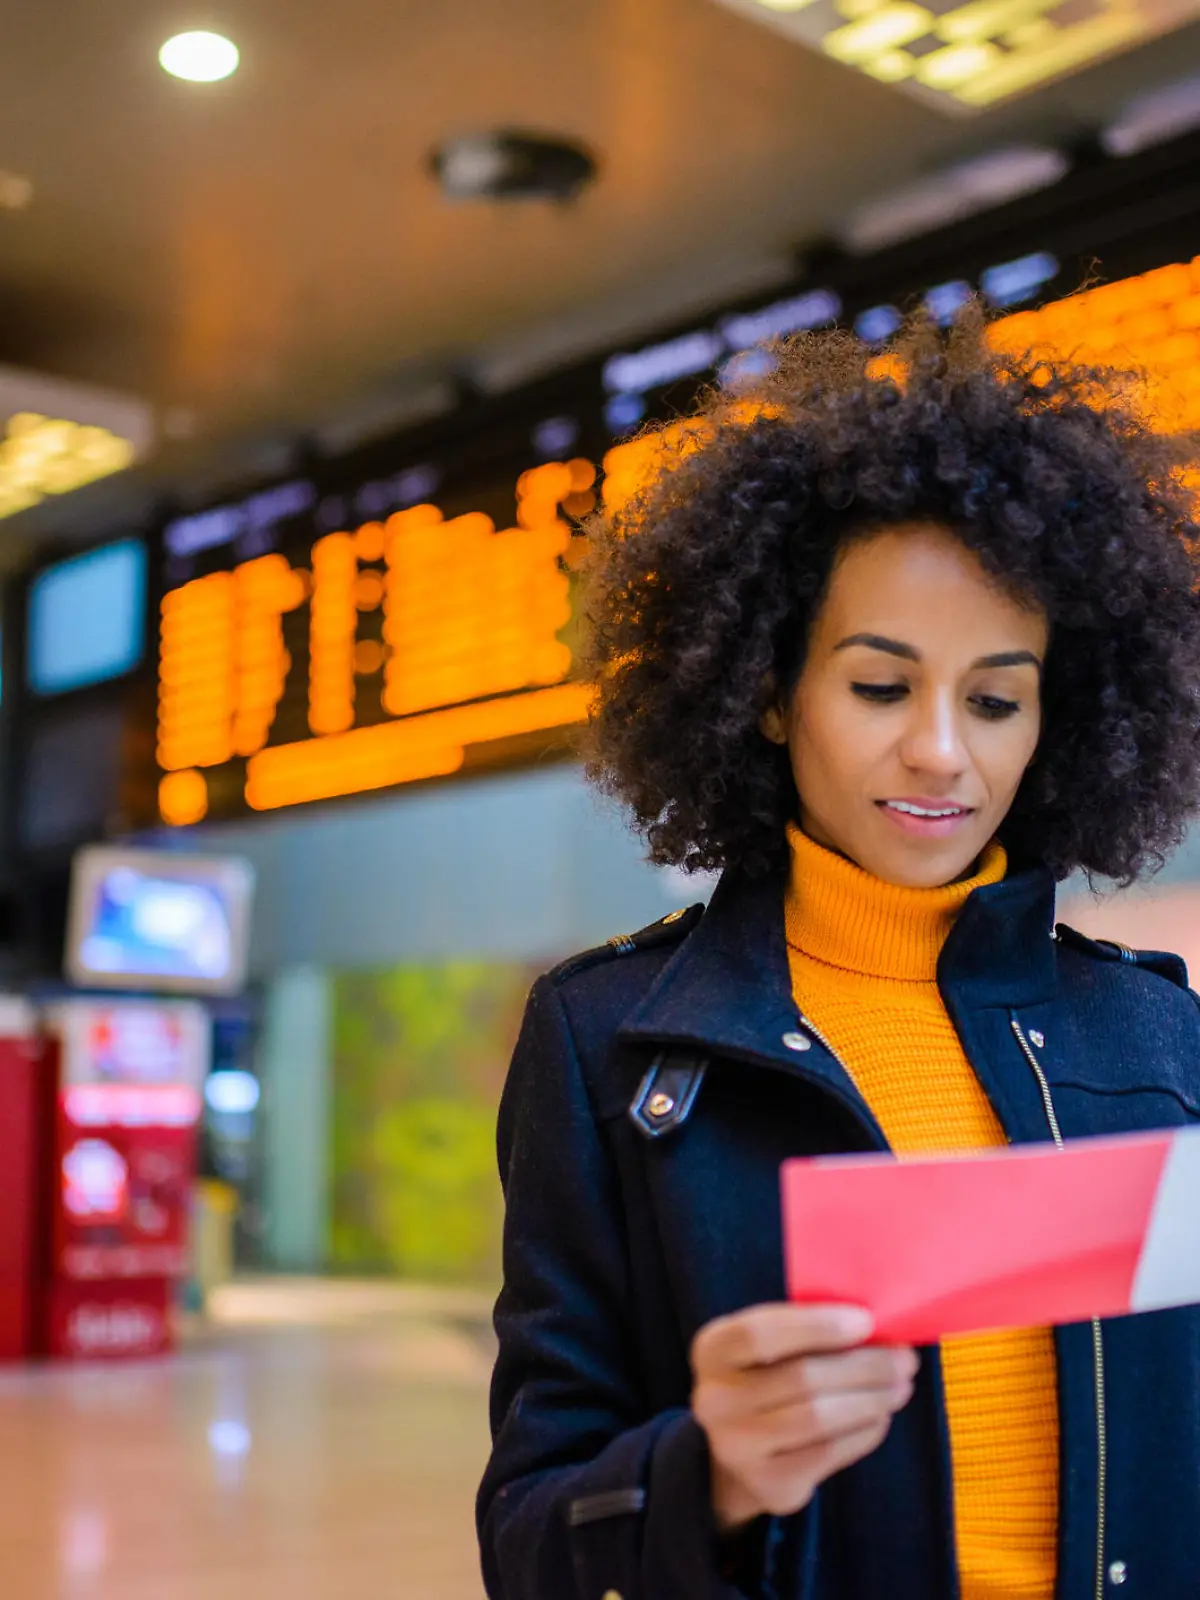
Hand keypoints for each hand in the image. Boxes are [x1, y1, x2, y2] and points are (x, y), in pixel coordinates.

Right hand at [690, 1303, 916, 1531]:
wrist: (740, 1449)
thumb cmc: (767, 1376)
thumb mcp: (769, 1344)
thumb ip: (806, 1329)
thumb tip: (877, 1326)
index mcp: (713, 1349)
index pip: (760, 1333)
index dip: (815, 1325)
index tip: (866, 1321)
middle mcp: (714, 1400)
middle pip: (801, 1378)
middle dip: (864, 1366)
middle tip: (905, 1358)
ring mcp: (738, 1447)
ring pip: (818, 1418)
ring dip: (871, 1399)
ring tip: (900, 1386)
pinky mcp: (769, 1484)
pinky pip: (828, 1453)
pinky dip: (865, 1432)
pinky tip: (880, 1417)